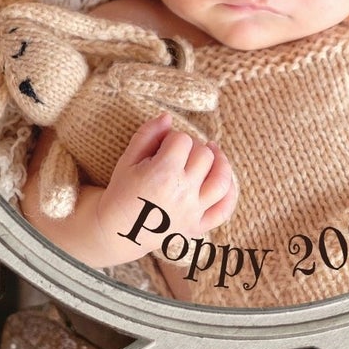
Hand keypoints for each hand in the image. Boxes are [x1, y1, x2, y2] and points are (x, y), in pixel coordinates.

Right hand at [96, 113, 237, 250]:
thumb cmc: (121, 192)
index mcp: (163, 174)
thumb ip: (147, 134)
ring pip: (221, 180)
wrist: (118, 231)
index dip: (172, 138)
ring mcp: (193, 212)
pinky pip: (224, 209)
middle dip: (193, 147)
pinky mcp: (198, 226)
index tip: (162, 146)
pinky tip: (224, 179)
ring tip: (212, 152)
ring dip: (220, 162)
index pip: (182, 140)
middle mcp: (183, 193)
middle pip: (204, 155)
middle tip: (178, 152)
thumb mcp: (127, 159)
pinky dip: (230, 193)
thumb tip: (168, 117)